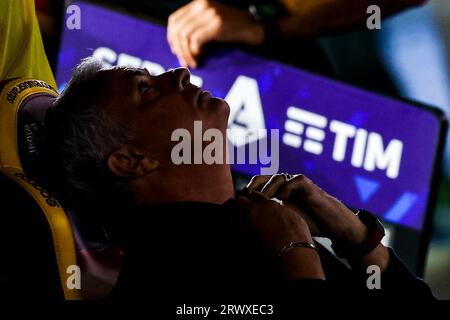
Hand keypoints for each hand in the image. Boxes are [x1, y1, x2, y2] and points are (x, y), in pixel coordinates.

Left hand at [167, 0, 263, 67]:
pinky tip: (200, 58)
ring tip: (193, 63)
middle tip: (184, 61)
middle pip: (178, 29)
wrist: (255, 28)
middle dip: (178, 48)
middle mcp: (202, 5)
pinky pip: (195, 40)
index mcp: (198, 4)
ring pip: (185, 36)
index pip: (174, 20)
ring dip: (186, 53)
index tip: (176, 51)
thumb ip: (195, 27)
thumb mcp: (210, 23)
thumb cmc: (233, 30)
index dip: (171, 38)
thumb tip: (176, 44)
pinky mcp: (216, 25)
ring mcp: (210, 14)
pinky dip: (195, 52)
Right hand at [236, 191, 324, 279]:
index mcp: (251, 211)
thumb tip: (240, 225)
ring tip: (268, 222)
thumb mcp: (248, 242)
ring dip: (267, 208)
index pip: (240, 200)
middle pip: (255, 195)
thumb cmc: (267, 251)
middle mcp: (266, 205)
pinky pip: (284, 210)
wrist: (294, 254)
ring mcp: (281, 207)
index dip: (237, 206)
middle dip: (252, 202)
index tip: (238, 213)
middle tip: (251, 213)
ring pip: (270, 202)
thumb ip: (242, 229)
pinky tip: (282, 227)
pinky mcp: (294, 213)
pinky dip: (280, 215)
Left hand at [247, 174, 389, 270]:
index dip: (251, 189)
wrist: (333, 225)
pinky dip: (288, 186)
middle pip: (267, 177)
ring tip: (266, 198)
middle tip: (250, 195)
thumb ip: (272, 217)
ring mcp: (299, 186)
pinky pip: (298, 180)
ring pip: (280, 177)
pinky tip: (283, 198)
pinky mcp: (311, 188)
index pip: (261, 184)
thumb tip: (250, 226)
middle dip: (257, 185)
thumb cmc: (310, 223)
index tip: (242, 200)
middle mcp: (288, 186)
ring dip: (271, 187)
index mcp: (280, 193)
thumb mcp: (286, 221)